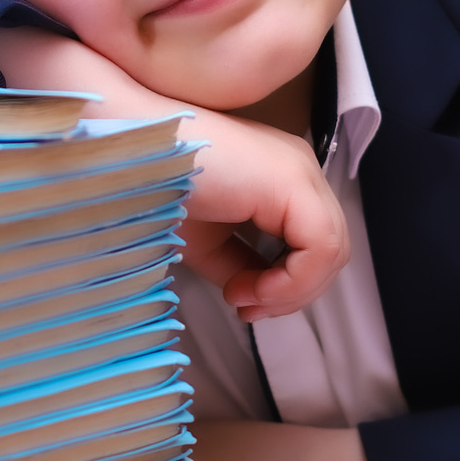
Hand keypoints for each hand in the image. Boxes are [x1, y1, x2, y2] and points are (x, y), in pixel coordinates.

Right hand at [0, 26, 348, 318]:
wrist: (127, 153)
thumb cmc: (153, 187)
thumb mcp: (204, 239)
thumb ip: (237, 264)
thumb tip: (252, 297)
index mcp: (278, 179)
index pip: (309, 244)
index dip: (284, 286)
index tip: (239, 301)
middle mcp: (298, 169)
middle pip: (328, 249)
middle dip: (291, 293)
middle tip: (245, 307)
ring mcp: (299, 171)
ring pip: (333, 250)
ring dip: (290, 292)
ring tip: (243, 299)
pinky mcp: (292, 182)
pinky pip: (322, 246)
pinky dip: (292, 281)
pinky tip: (250, 289)